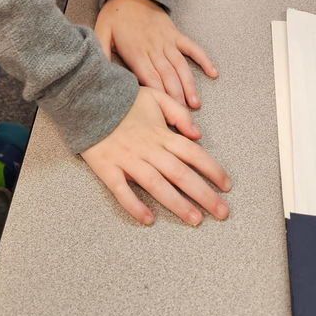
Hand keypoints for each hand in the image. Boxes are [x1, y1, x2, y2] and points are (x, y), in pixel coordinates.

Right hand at [80, 86, 230, 225]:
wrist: (88, 99)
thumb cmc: (125, 100)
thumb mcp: (156, 96)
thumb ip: (178, 113)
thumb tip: (198, 134)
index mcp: (161, 133)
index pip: (193, 153)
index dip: (212, 169)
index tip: (227, 186)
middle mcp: (148, 149)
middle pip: (180, 174)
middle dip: (204, 194)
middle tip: (222, 212)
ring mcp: (128, 160)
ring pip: (157, 185)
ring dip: (177, 204)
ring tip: (195, 220)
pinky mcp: (108, 169)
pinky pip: (122, 191)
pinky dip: (134, 206)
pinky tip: (148, 219)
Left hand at [94, 0, 217, 108]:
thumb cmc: (115, 15)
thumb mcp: (100, 33)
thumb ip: (101, 54)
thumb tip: (99, 76)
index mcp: (136, 51)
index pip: (149, 77)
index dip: (158, 95)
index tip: (163, 112)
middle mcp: (154, 47)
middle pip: (167, 76)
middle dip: (176, 97)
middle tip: (183, 117)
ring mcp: (167, 41)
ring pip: (181, 66)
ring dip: (189, 85)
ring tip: (195, 104)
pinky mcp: (176, 34)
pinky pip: (192, 48)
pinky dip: (204, 59)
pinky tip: (213, 72)